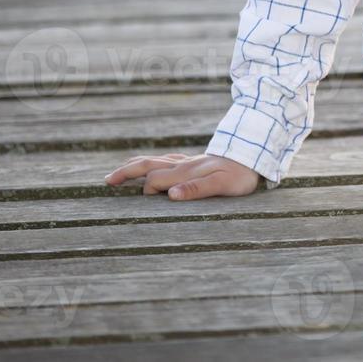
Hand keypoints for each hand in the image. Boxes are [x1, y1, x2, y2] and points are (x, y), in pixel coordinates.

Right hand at [104, 152, 260, 199]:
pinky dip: (154, 163)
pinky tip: (154, 165)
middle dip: (127, 172)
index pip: (155, 180)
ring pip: (156, 160)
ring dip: (136, 166)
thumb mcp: (223, 185)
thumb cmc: (240, 175)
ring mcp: (188, 161)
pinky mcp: (195, 161)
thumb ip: (197, 189)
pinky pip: (168, 159)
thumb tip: (171, 195)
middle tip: (107, 180)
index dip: (147, 191)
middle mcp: (184, 164)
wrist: (255, 157)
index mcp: (186, 172)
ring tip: (119, 172)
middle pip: (149, 165)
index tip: (143, 206)